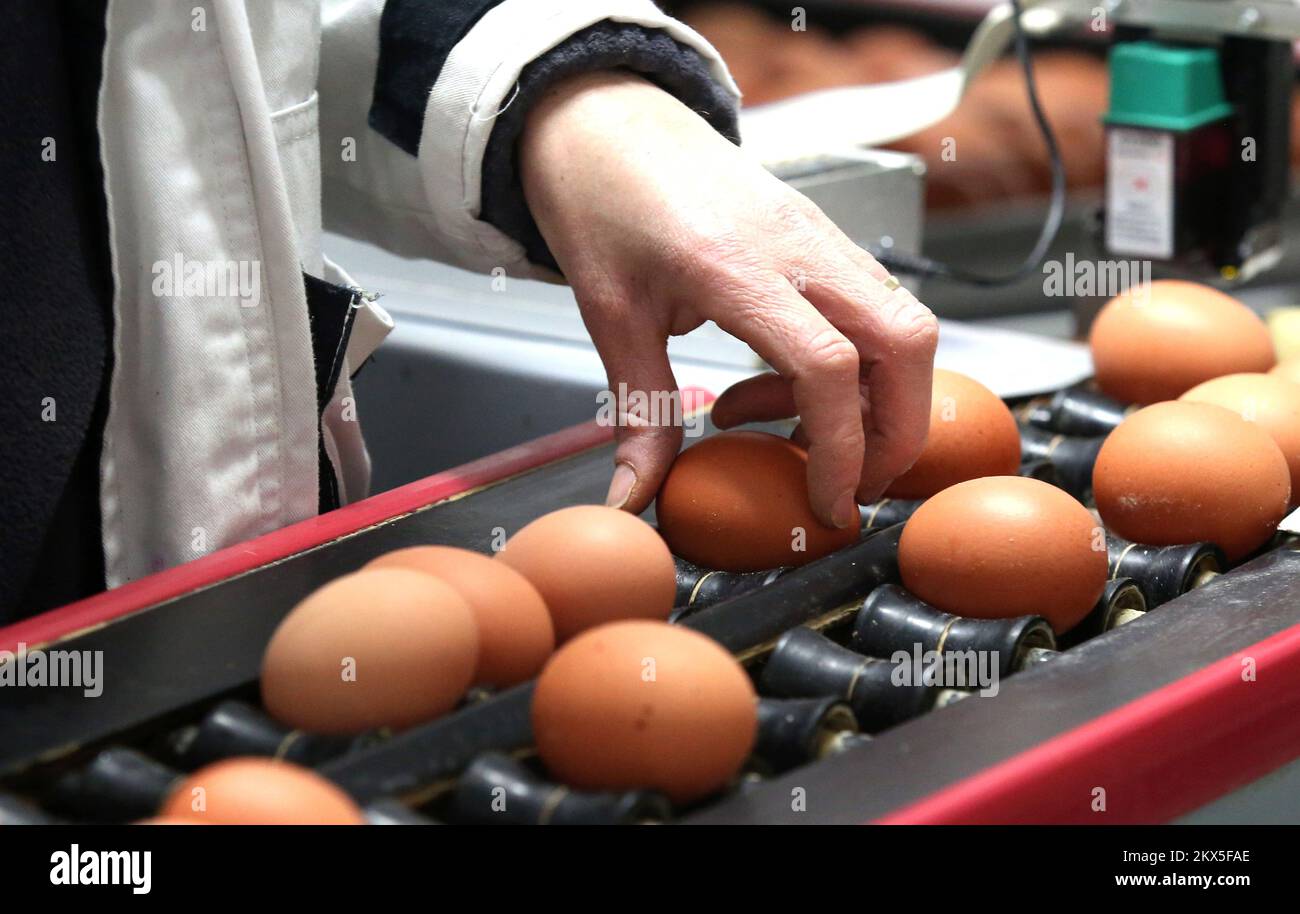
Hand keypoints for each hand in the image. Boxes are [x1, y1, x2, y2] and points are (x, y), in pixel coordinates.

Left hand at [520, 71, 937, 528]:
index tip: (829, 504)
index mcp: (737, 267)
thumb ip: (639, 412)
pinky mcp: (821, 237)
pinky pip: (870, 307)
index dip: (843, 449)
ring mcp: (819, 236)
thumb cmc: (603, 202)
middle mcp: (798, 247)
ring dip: (876, 398)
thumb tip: (634, 496)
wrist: (606, 122)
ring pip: (902, 323)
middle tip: (852, 485)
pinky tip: (781, 386)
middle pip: (905, 342)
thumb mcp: (609, 316)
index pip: (829, 366)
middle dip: (899, 430)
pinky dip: (853, 363)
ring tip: (791, 433)